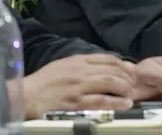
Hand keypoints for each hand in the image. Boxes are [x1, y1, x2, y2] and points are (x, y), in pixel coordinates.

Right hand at [21, 53, 135, 118]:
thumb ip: (82, 64)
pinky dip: (116, 102)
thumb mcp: (63, 64)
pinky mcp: (77, 103)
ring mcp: (79, 87)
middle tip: (135, 84)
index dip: (123, 64)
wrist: (27, 96)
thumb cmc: (44, 82)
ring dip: (125, 87)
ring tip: (132, 93)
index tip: (131, 71)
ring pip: (110, 82)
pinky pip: (101, 101)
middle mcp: (81, 71)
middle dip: (127, 76)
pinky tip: (125, 104)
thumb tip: (103, 65)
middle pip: (112, 69)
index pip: (107, 58)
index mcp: (78, 60)